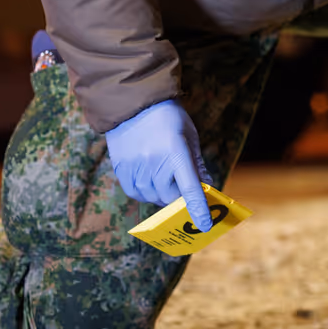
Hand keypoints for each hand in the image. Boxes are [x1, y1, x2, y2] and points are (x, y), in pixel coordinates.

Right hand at [105, 99, 214, 231]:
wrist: (134, 102)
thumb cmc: (169, 118)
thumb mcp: (190, 137)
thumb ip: (197, 163)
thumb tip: (206, 187)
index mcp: (176, 151)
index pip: (190, 188)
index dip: (198, 209)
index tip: (205, 226)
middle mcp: (153, 161)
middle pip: (169, 197)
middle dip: (180, 201)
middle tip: (185, 198)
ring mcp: (135, 165)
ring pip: (151, 196)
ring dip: (163, 196)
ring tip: (168, 185)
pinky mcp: (120, 167)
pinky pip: (134, 191)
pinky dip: (145, 193)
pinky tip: (151, 183)